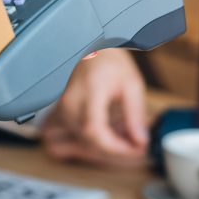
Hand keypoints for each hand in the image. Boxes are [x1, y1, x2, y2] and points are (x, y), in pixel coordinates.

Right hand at [42, 48, 153, 167]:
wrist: (91, 50)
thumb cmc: (109, 61)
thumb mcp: (131, 83)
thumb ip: (136, 114)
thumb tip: (140, 140)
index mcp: (89, 90)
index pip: (93, 130)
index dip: (114, 146)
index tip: (134, 148)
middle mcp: (70, 101)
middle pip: (88, 140)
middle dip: (115, 148)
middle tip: (135, 144)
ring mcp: (61, 108)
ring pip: (79, 142)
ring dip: (102, 147)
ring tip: (121, 137)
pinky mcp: (58, 114)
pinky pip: (70, 138)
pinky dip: (89, 143)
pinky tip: (104, 136)